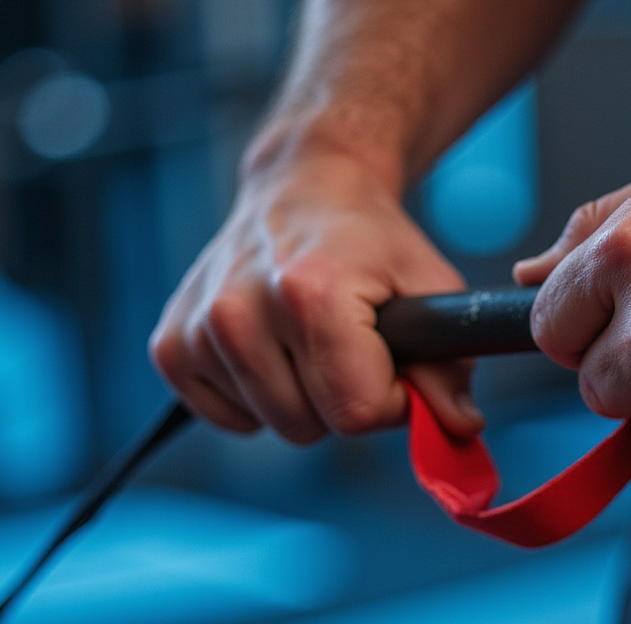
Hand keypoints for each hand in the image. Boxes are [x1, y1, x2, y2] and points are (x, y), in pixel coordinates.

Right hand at [150, 147, 484, 442]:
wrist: (305, 187)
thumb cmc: (370, 239)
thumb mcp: (429, 288)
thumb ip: (447, 366)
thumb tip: (459, 429)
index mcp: (310, 292)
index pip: (357, 411)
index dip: (390, 400)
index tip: (393, 362)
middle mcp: (241, 309)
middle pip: (310, 426)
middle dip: (344, 398)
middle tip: (350, 345)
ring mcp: (200, 328)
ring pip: (270, 426)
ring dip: (301, 398)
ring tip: (308, 339)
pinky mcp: (171, 345)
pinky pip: (226, 419)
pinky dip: (255, 398)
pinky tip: (270, 349)